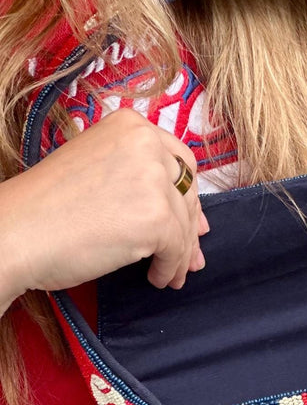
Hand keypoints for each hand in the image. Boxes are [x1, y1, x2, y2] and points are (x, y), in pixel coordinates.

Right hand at [0, 109, 208, 311]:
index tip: (191, 218)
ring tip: (172, 274)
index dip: (187, 193)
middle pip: (186, 191)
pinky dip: (170, 267)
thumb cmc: (45, 208)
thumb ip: (137, 178)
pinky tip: (157, 278)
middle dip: (190, 226)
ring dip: (180, 254)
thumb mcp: (96, 168)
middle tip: (191, 254)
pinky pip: (176, 249)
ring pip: (184, 224)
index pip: (179, 160)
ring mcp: (154, 180)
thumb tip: (189, 215)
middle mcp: (146, 144)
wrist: (15, 233)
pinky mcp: (157, 217)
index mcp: (130, 125)